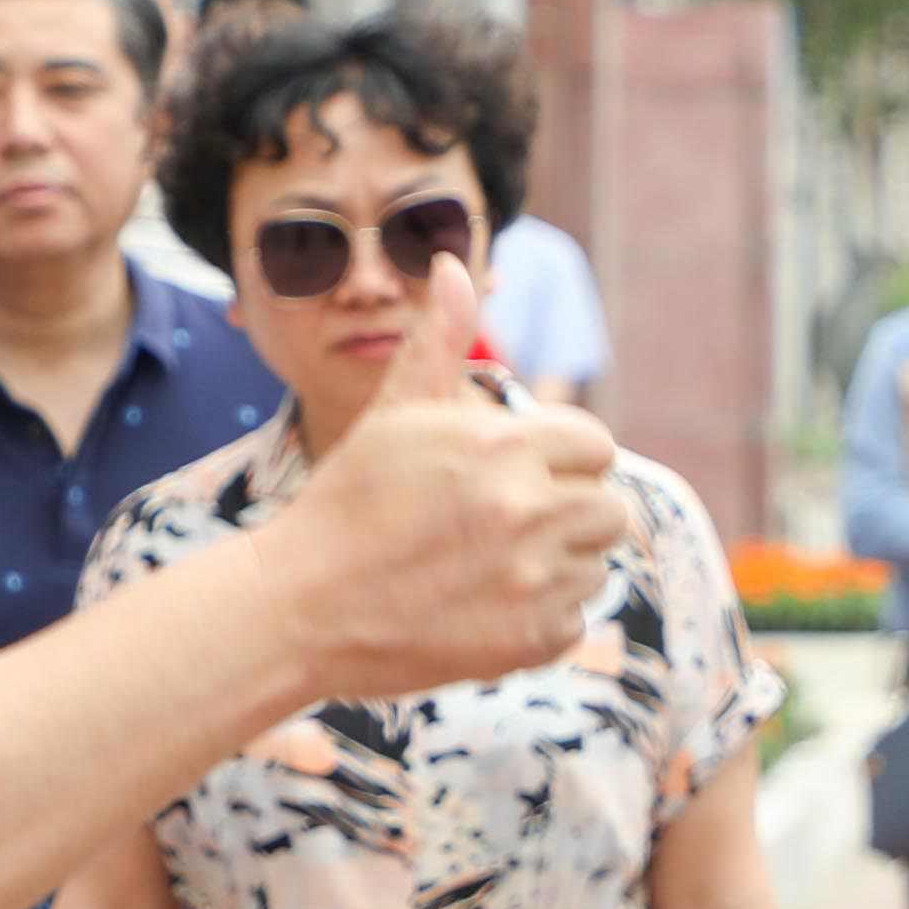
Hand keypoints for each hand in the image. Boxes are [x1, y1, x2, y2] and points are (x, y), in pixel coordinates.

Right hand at [285, 274, 634, 692]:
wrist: (299, 607)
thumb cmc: (346, 503)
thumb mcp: (394, 414)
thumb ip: (439, 341)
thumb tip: (454, 266)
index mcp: (505, 446)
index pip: (596, 446)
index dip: (565, 459)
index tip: (526, 475)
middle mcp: (529, 509)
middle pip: (610, 508)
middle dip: (570, 513)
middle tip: (511, 525)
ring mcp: (532, 579)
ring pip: (595, 566)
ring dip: (559, 566)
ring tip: (492, 565)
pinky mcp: (526, 642)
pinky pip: (574, 621)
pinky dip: (542, 619)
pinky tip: (487, 607)